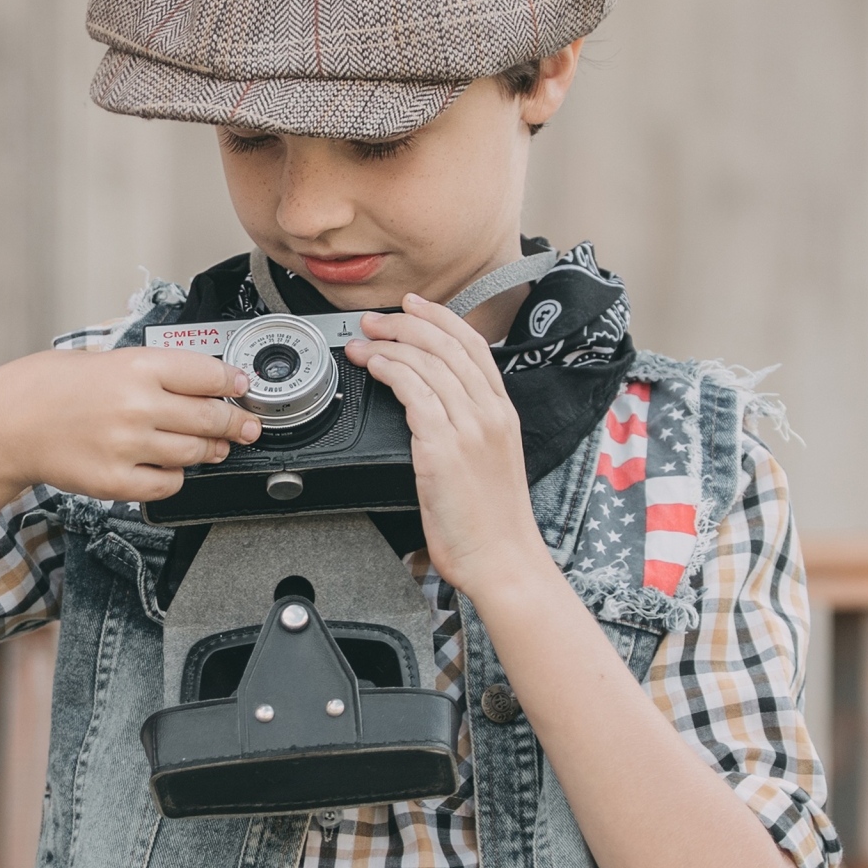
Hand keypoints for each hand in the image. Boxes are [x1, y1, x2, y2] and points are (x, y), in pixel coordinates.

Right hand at [0, 347, 260, 502]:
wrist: (8, 423)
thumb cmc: (54, 387)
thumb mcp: (107, 358)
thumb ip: (156, 372)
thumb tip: (207, 384)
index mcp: (138, 365)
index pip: (209, 374)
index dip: (234, 383)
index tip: (243, 388)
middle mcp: (138, 404)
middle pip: (212, 417)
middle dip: (238, 423)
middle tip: (247, 426)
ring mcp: (128, 445)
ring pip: (195, 452)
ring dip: (212, 451)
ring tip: (214, 447)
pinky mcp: (116, 480)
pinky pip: (169, 484)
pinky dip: (177, 477)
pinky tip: (170, 466)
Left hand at [344, 294, 549, 592]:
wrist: (503, 560)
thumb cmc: (493, 523)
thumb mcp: (491, 462)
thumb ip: (470, 428)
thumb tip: (435, 406)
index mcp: (504, 413)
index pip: (474, 346)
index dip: (441, 318)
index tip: (414, 307)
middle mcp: (490, 413)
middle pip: (447, 345)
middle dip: (407, 323)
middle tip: (376, 320)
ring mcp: (470, 429)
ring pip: (427, 363)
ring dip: (389, 344)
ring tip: (363, 342)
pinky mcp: (444, 448)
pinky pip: (413, 392)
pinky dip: (389, 370)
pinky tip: (372, 367)